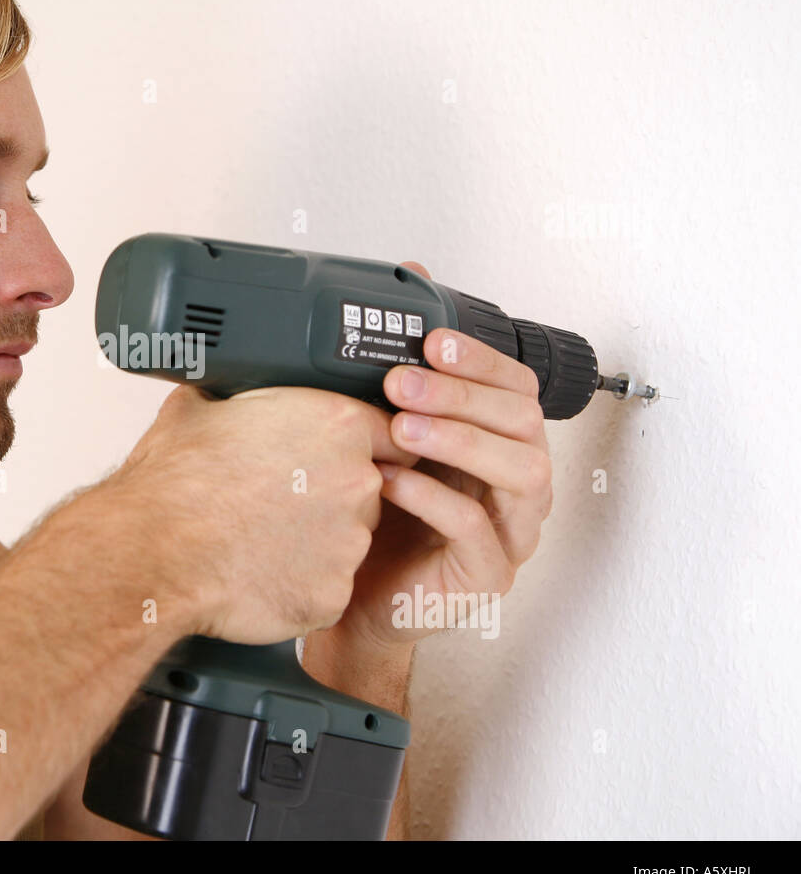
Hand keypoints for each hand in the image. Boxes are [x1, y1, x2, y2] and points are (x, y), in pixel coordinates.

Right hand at [99, 383, 383, 645]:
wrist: (152, 552)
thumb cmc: (174, 484)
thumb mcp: (196, 408)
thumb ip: (232, 396)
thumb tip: (220, 388)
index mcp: (336, 425)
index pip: (386, 430)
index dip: (358, 443)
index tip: (336, 456)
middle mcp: (357, 482)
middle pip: (364, 488)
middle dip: (328, 495)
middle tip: (277, 500)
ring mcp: (349, 544)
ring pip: (345, 542)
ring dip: (313, 542)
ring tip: (258, 539)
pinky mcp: (332, 596)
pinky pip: (324, 588)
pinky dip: (298, 585)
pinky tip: (257, 573)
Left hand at [326, 260, 553, 654]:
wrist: (351, 597)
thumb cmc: (374, 516)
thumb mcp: (382, 434)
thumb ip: (403, 367)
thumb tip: (411, 276)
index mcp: (499, 445)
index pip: (516, 388)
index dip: (482, 361)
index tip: (433, 341)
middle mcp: (516, 485)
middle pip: (523, 424)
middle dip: (464, 395)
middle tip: (401, 381)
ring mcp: (511, 533)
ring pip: (520, 474)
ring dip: (459, 440)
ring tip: (400, 427)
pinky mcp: (487, 577)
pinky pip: (477, 532)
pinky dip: (434, 499)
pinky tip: (392, 482)